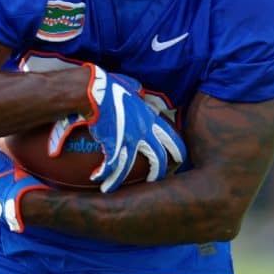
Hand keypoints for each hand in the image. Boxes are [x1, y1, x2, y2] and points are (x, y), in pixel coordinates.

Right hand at [56, 64, 185, 192]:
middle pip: (158, 157)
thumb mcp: (130, 86)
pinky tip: (96, 178)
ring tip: (111, 188)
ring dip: (119, 180)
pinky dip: (103, 173)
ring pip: (130, 167)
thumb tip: (138, 91)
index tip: (179, 160)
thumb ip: (137, 92)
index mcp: (149, 118)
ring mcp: (128, 140)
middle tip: (154, 180)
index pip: (171, 137)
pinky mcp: (112, 145)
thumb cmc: (109, 85)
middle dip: (158, 172)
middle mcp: (143, 131)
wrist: (94, 90)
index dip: (177, 150)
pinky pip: (110, 165)